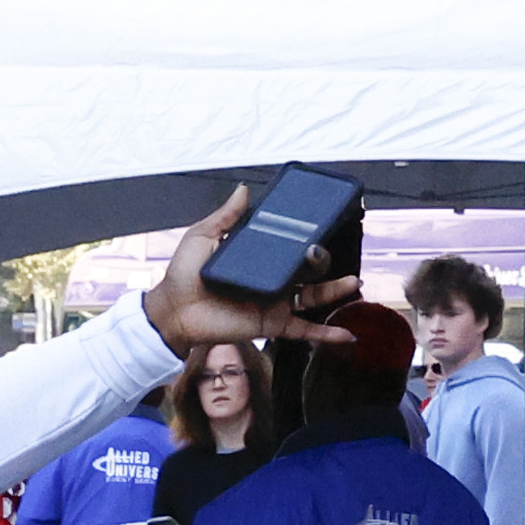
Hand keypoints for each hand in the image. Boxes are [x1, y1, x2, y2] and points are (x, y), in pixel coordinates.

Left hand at [144, 186, 360, 352]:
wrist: (172, 312)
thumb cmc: (184, 276)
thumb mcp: (203, 238)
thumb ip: (226, 216)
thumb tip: (244, 189)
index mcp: (260, 258)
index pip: (291, 246)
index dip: (308, 237)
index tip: (323, 225)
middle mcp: (273, 279)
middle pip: (309, 269)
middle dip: (320, 259)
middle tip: (317, 251)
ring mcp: (275, 302)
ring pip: (314, 296)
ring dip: (335, 290)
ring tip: (351, 282)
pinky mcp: (272, 323)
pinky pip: (304, 329)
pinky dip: (327, 333)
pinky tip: (347, 334)